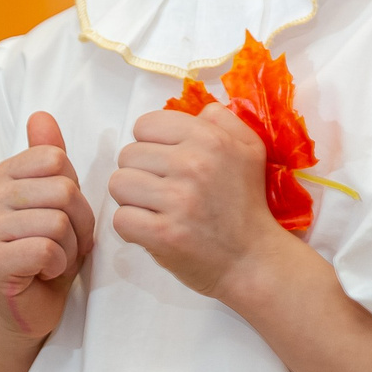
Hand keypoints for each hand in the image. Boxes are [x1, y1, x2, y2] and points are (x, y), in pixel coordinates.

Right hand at [0, 113, 94, 344]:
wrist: (31, 308)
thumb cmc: (49, 251)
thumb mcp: (58, 199)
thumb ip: (51, 157)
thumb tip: (41, 114)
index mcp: (3, 175)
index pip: (56, 158)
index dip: (76, 191)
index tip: (66, 215)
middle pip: (62, 190)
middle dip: (79, 222)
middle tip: (65, 243)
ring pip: (57, 221)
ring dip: (70, 247)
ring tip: (54, 258)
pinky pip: (47, 250)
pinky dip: (58, 266)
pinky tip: (43, 273)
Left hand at [109, 104, 287, 298]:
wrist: (253, 259)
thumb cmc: (246, 204)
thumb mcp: (249, 149)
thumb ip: (222, 120)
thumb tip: (196, 112)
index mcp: (210, 139)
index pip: (145, 124)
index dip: (151, 144)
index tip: (167, 164)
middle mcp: (193, 164)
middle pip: (128, 154)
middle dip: (141, 173)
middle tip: (165, 191)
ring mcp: (178, 200)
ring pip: (119, 183)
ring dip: (133, 199)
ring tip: (157, 209)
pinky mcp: (164, 234)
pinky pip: (120, 218)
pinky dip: (132, 227)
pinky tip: (153, 229)